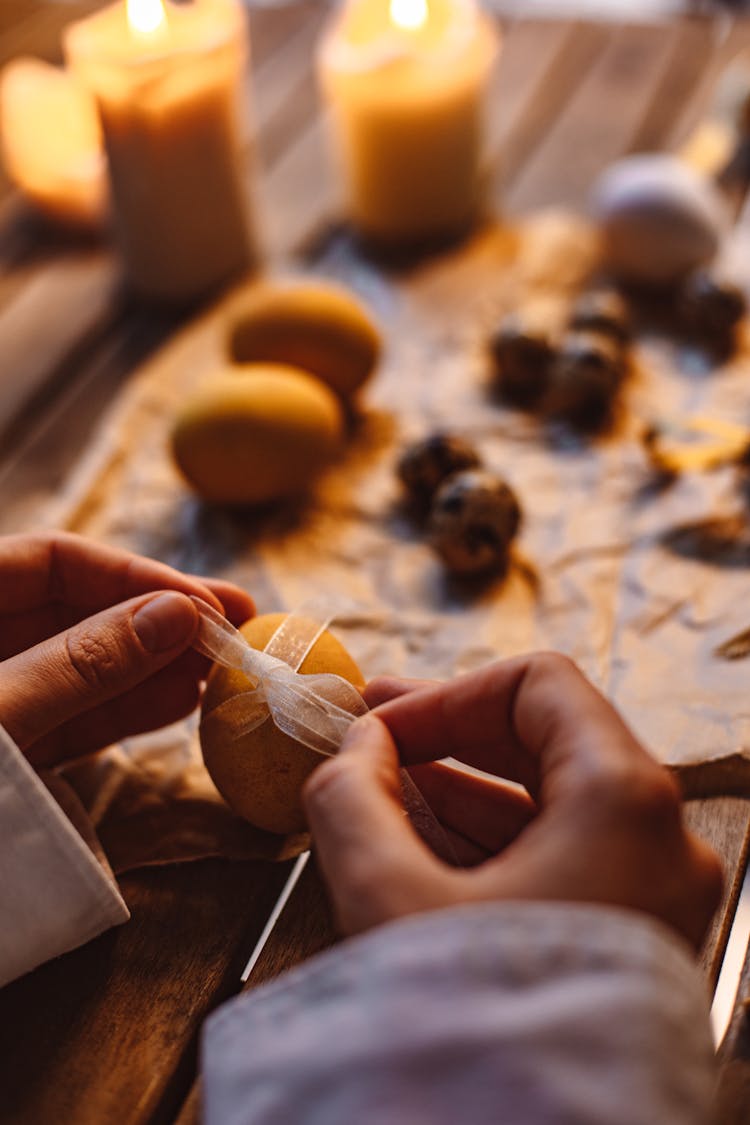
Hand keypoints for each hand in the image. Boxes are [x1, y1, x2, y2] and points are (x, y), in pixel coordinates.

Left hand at [0, 532, 253, 766]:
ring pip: (83, 665)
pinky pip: (72, 718)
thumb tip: (179, 615)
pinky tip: (181, 702)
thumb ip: (83, 664)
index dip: (133, 575)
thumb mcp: (1, 710)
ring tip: (224, 665)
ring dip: (155, 665)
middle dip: (158, 617)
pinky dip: (125, 711)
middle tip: (240, 620)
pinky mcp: (11, 752)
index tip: (205, 604)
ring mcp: (0, 696)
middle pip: (77, 608)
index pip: (54, 559)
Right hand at [304, 654, 722, 949]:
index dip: (447, 694)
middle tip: (367, 735)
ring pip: (547, 806)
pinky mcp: (626, 939)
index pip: (539, 688)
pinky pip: (554, 861)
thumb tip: (349, 750)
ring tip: (372, 791)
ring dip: (455, 791)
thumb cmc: (479, 1032)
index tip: (377, 725)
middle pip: (546, 742)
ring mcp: (649, 893)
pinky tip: (411, 841)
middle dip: (446, 736)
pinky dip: (484, 845)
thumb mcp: (391, 899)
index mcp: (626, 802)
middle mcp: (657, 840)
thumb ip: (353, 798)